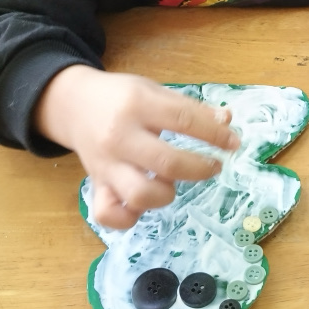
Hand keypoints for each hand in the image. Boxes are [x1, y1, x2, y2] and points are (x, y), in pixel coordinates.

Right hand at [34, 66, 240, 228]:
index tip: (233, 142)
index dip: (215, 134)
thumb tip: (227, 122)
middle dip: (199, 168)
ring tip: (171, 181)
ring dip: (165, 193)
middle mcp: (120, 137)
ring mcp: (106, 165)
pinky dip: (130, 217)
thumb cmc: (122, 97)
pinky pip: (109, 215)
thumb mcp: (155, 91)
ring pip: (139, 194)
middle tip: (214, 166)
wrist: (75, 104)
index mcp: (137, 105)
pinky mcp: (96, 185)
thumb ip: (190, 108)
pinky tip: (144, 204)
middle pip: (166, 163)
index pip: (184, 120)